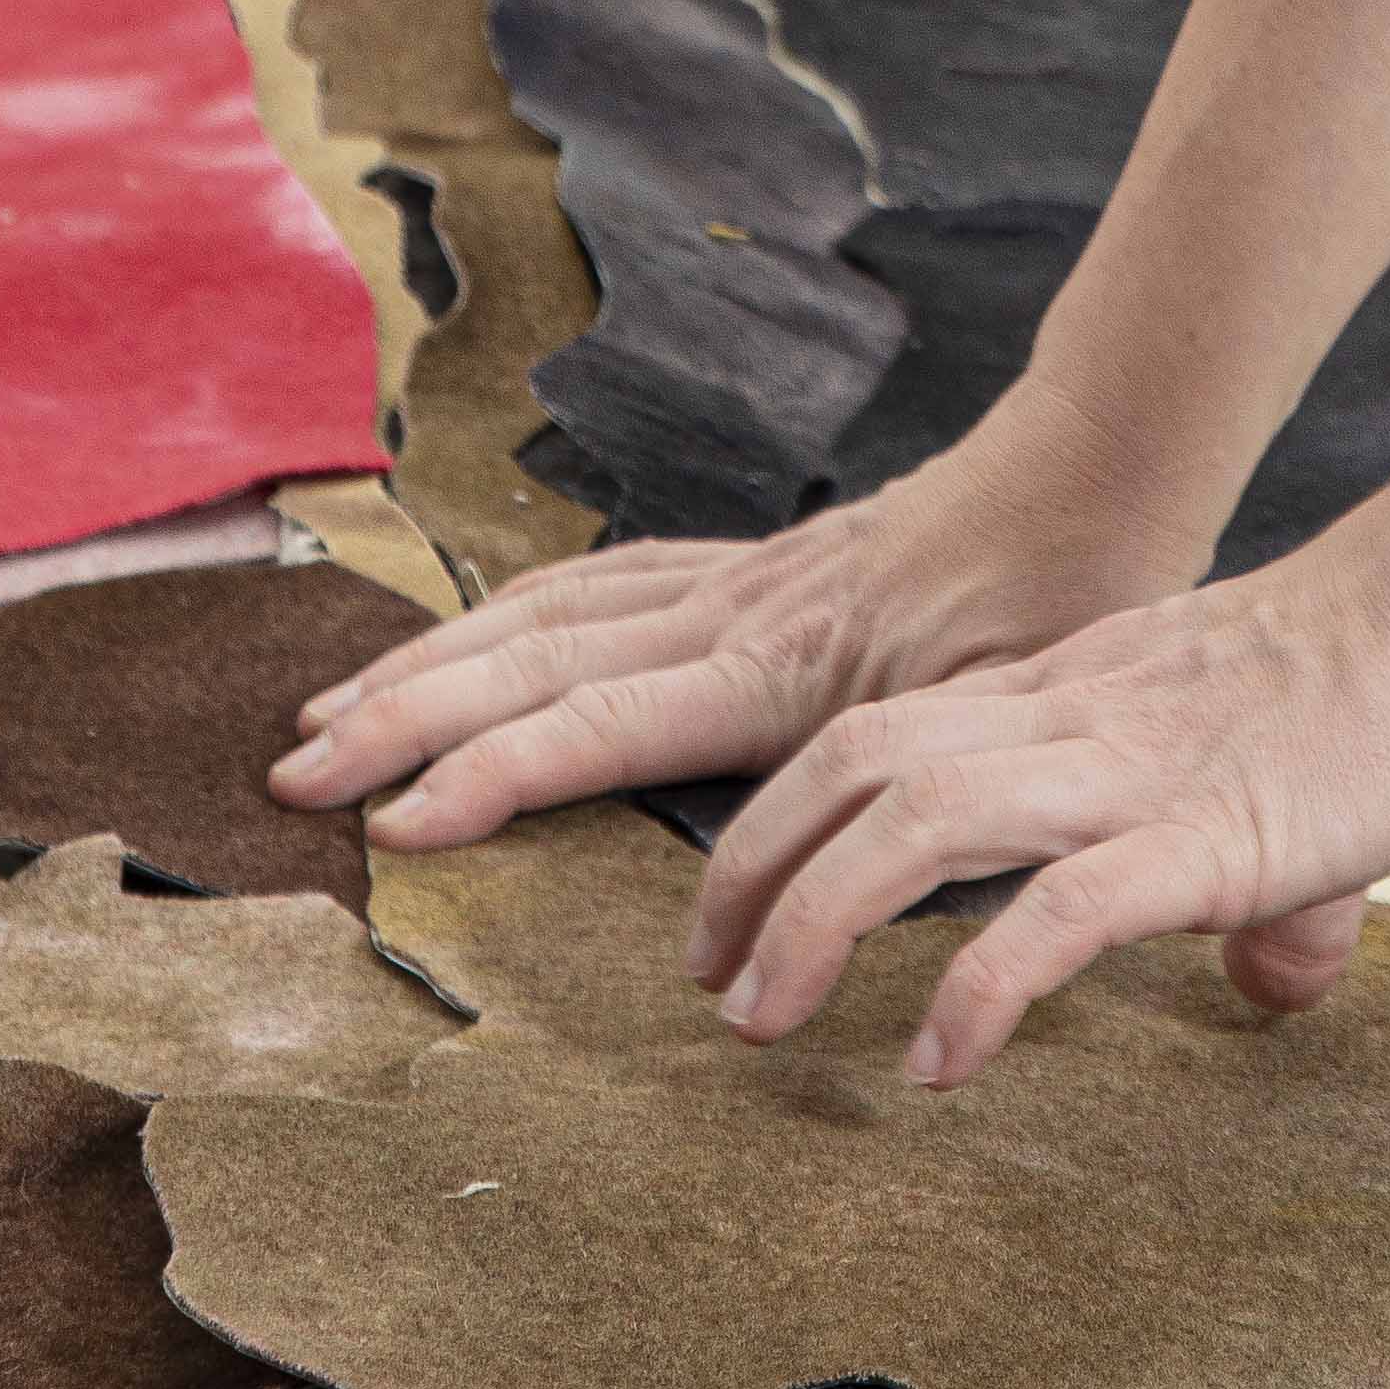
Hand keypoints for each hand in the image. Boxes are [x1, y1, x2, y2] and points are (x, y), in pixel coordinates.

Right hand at [268, 381, 1193, 878]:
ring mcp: (737, 578)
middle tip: (289, 771)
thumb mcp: (1002, 728)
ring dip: (434, 658)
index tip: (391, 821)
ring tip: (332, 706)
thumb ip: (914, 816)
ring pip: (550, 609)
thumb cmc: (1060, 605)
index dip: (493, 772)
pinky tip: (474, 640)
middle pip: (536, 658)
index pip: (602, 720)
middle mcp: (736, 611)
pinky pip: (600, 579)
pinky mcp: (751, 565)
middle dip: (405, 713)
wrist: (1099, 470)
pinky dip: (512, 611)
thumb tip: (837, 918)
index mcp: (783, 664)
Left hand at [677, 496, 1389, 1085]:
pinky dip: (982, 980)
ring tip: (761, 1020)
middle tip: (709, 984)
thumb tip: (1274, 982)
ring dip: (818, 914)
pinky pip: (1066, 905)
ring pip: (924, 814)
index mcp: (1076, 691)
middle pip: (861, 757)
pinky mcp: (1212, 833)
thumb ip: (1247, 863)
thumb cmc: (1388, 678)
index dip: (783, 815)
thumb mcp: (1267, 762)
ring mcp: (1136, 771)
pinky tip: (938, 1059)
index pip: (884, 729)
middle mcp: (1077, 717)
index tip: (733, 916)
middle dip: (753, 864)